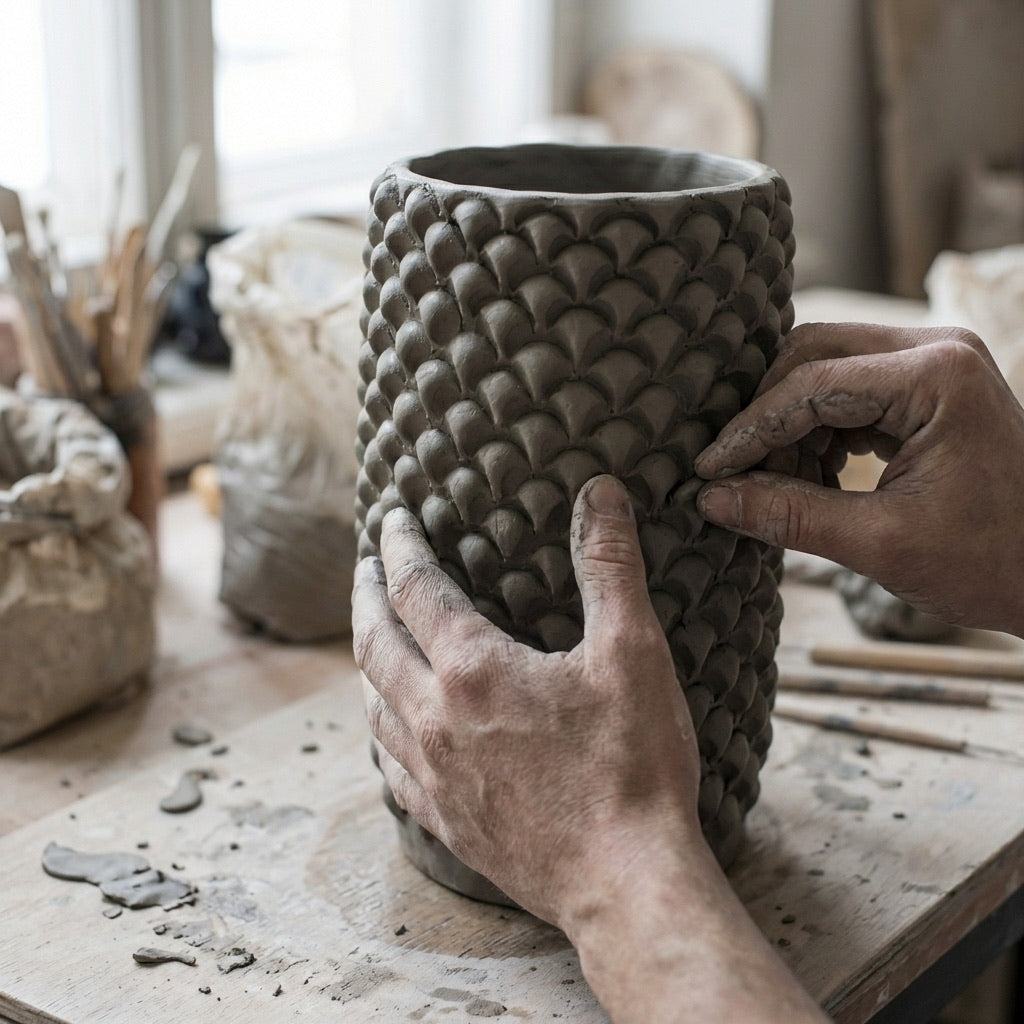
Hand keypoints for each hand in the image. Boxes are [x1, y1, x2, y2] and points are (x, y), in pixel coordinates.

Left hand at [353, 475, 827, 1023]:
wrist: (626, 886)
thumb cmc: (633, 768)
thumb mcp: (633, 652)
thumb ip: (610, 566)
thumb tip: (600, 492)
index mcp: (474, 671)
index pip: (417, 588)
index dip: (401, 546)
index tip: (391, 519)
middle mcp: (436, 720)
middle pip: (376, 642)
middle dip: (366, 595)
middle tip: (364, 566)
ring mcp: (435, 776)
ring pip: (374, 704)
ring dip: (367, 660)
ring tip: (372, 637)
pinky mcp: (447, 821)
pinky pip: (392, 767)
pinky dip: (382, 732)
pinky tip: (390, 733)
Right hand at [695, 322, 1023, 635]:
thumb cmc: (995, 562)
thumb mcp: (881, 544)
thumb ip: (789, 515)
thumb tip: (711, 499)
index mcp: (934, 375)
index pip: (808, 385)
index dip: (749, 430)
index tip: (709, 471)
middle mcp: (936, 349)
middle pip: (812, 356)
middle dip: (767, 416)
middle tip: (735, 473)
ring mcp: (936, 364)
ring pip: (826, 371)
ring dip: (791, 426)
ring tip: (780, 486)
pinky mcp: (932, 387)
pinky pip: (852, 391)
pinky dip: (821, 432)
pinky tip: (814, 479)